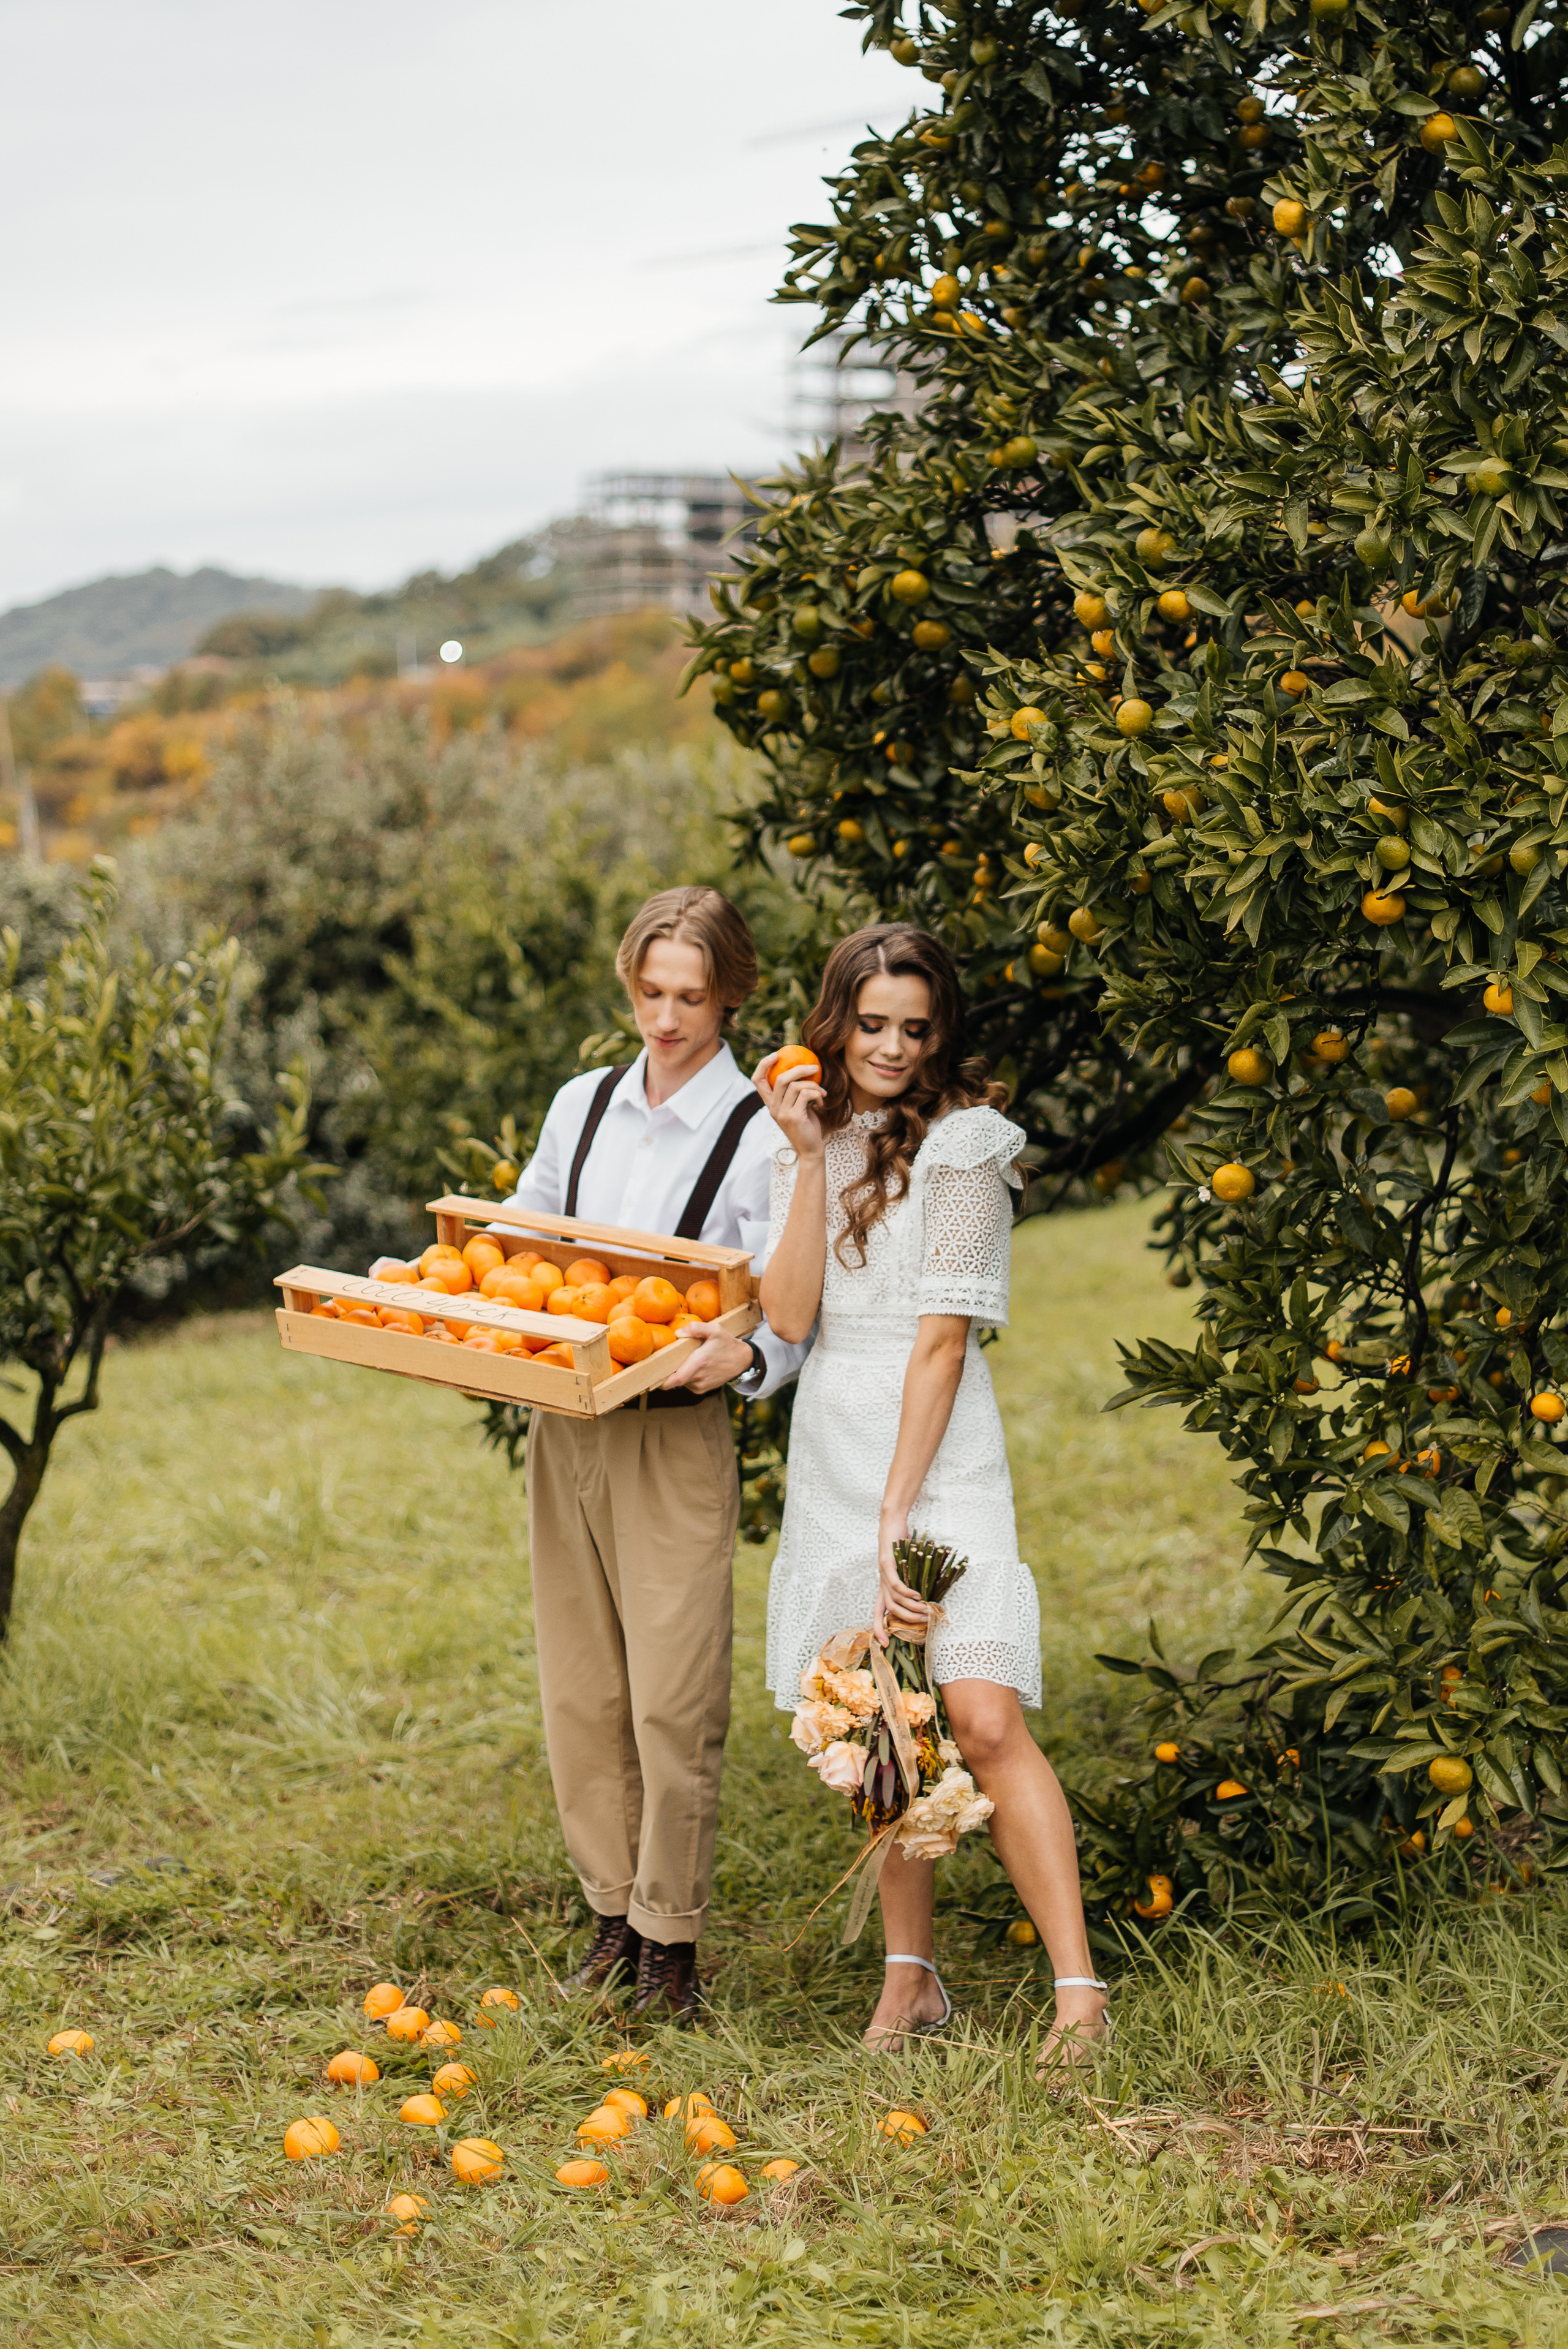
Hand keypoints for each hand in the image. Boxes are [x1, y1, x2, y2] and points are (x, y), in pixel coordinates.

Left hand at [659, 1329, 755, 1394]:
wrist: (742, 1361)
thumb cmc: (726, 1343)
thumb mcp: (715, 1329)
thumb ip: (696, 1328)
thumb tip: (678, 1333)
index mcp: (700, 1362)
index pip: (677, 1379)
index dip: (663, 1381)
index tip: (652, 1376)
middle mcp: (699, 1377)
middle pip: (675, 1379)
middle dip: (669, 1371)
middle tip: (666, 1361)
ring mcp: (701, 1386)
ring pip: (681, 1381)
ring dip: (679, 1372)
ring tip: (688, 1360)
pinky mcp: (702, 1390)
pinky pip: (687, 1384)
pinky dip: (686, 1376)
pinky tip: (694, 1367)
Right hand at [754, 1049, 825, 1158]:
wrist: (811, 1150)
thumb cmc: (806, 1126)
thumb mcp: (797, 1107)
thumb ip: (794, 1092)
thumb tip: (804, 1068)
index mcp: (770, 1104)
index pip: (757, 1080)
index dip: (763, 1064)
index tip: (776, 1054)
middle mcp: (772, 1107)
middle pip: (780, 1078)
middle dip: (799, 1069)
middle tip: (814, 1068)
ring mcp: (782, 1113)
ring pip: (796, 1085)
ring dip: (814, 1086)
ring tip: (822, 1093)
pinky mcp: (794, 1117)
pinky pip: (807, 1094)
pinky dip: (818, 1095)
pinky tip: (821, 1103)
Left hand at [873, 1508, 930, 1647]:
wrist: (892, 1523)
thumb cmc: (901, 1547)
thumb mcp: (907, 1570)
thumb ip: (912, 1584)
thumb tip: (925, 1599)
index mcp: (883, 1587)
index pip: (877, 1613)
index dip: (879, 1629)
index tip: (885, 1644)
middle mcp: (881, 1583)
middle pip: (888, 1610)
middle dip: (905, 1621)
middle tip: (922, 1624)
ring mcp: (882, 1574)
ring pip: (894, 1600)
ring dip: (910, 1607)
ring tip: (925, 1610)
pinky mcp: (887, 1563)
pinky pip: (895, 1584)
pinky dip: (907, 1592)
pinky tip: (917, 1595)